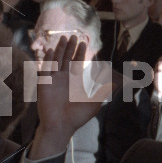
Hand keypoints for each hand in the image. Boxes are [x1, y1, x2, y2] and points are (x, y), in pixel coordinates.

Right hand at [30, 36, 111, 159]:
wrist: (61, 126)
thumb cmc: (77, 117)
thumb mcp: (94, 103)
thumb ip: (104, 92)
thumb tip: (117, 83)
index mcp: (75, 81)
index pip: (77, 63)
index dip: (80, 53)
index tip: (83, 42)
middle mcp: (64, 79)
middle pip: (67, 59)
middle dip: (70, 47)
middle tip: (73, 36)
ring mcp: (53, 80)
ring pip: (57, 61)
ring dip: (59, 49)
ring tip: (63, 38)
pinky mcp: (44, 84)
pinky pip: (46, 69)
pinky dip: (48, 60)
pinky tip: (50, 50)